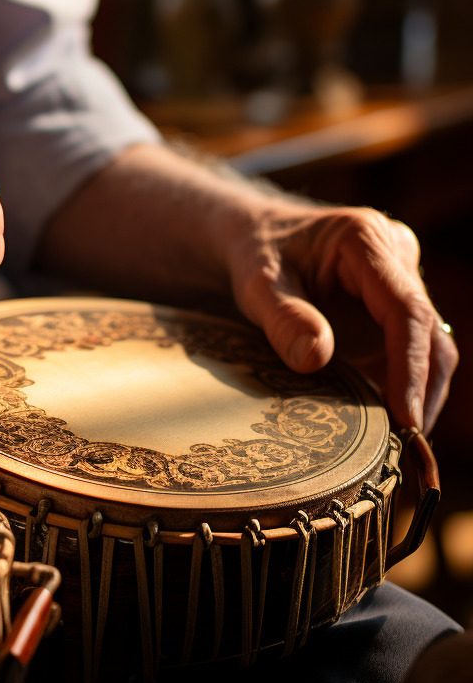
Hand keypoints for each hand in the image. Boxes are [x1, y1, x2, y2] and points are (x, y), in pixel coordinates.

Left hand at [229, 204, 456, 431]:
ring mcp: (400, 282)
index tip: (404, 416)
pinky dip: (400, 386)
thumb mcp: (256, 282)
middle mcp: (396, 257)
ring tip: (398, 444)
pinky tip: (384, 423)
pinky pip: (409, 350)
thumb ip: (283, 317)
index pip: (406, 310)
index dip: (409, 367)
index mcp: (367, 239)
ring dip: (417, 393)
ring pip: (428, 345)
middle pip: (429, 332)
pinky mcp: (393, 307)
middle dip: (421, 390)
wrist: (252, 237)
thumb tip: (316, 359)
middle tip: (406, 446)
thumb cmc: (254, 253)